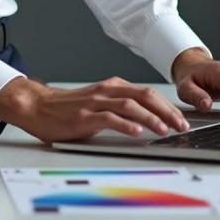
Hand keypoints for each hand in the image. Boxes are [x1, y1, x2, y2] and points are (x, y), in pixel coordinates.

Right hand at [0, 76, 190, 143]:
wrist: (38, 107)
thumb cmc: (68, 108)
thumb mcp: (99, 102)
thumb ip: (120, 106)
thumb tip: (147, 119)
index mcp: (112, 87)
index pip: (147, 93)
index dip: (167, 105)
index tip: (181, 118)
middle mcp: (106, 91)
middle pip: (144, 96)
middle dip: (166, 111)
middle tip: (181, 125)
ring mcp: (95, 103)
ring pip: (130, 106)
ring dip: (150, 118)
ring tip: (164, 129)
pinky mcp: (84, 117)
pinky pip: (109, 118)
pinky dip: (126, 125)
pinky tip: (137, 132)